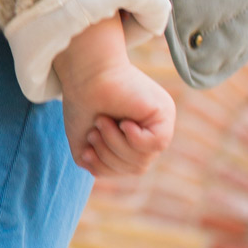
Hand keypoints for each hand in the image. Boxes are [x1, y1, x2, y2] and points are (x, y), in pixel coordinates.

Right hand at [54, 17, 175, 176]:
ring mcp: (160, 121)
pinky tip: (124, 123)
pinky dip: (135, 139)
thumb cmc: (83, 103)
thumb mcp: (88, 143)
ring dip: (116, 145)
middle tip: (94, 133)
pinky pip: (156, 143)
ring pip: (144, 158)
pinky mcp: (164, 112)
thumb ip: (101, 163)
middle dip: (108, 157)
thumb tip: (107, 173)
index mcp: (133, 137)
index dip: (105, 167)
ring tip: (102, 123)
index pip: (127, 168)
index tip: (85, 151)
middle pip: (137, 167)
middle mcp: (150, 129)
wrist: (84, 74)